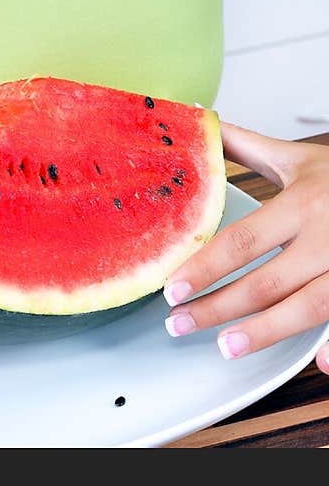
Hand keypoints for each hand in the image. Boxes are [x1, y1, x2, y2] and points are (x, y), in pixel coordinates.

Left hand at [164, 122, 328, 373]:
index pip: (243, 241)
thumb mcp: (296, 158)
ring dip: (265, 332)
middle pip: (267, 282)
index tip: (173, 287)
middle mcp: (328, 237)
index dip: (205, 267)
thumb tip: (198, 121)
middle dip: (219, 307)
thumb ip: (244, 146)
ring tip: (225, 346)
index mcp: (304, 204)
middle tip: (180, 322)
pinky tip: (318, 364)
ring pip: (308, 308)